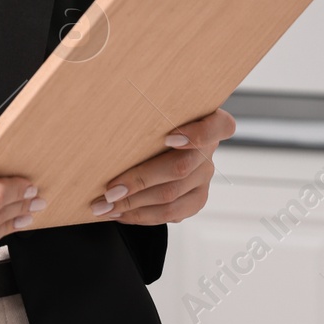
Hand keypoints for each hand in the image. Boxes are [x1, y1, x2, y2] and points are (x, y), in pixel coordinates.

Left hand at [89, 108, 235, 224]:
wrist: (160, 141)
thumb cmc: (151, 119)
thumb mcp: (154, 109)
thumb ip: (147, 111)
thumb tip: (108, 114)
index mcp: (207, 121)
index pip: (219, 126)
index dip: (197, 135)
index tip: (168, 138)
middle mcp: (209, 151)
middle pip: (180, 168)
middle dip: (140, 181)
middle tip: (109, 191)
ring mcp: (204, 178)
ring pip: (171, 197)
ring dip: (133, 204)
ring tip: (104, 207)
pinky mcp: (196, 200)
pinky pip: (170, 214)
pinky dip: (140, 215)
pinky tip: (117, 213)